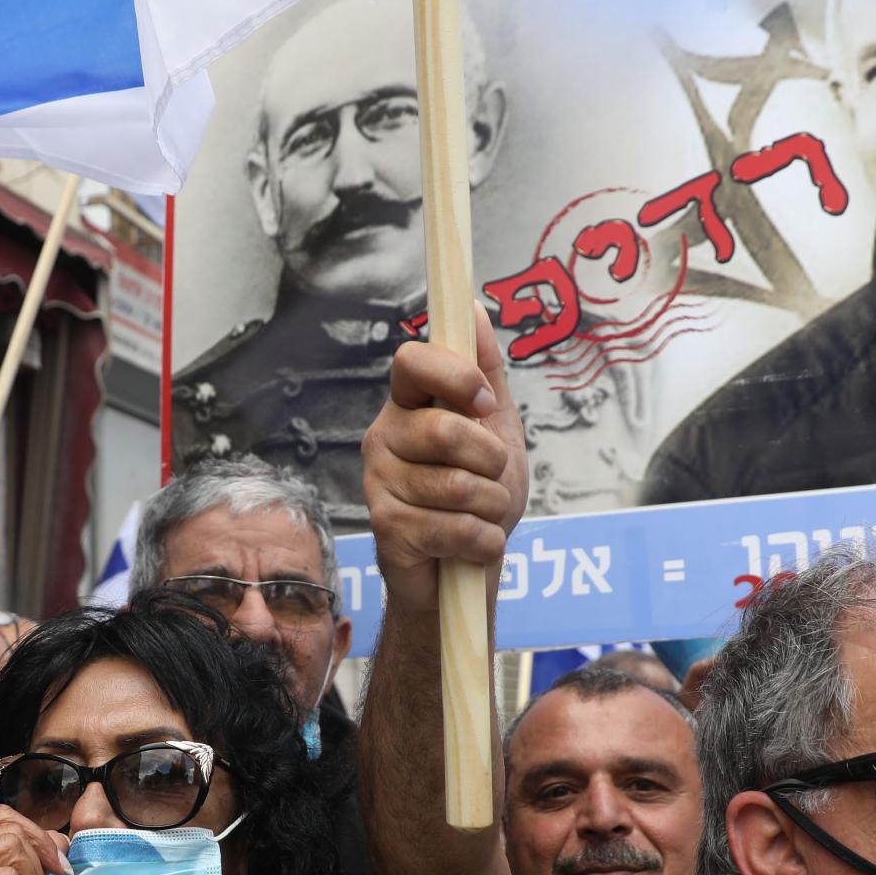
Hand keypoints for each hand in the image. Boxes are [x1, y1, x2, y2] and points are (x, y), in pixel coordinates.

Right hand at [362, 312, 526, 602]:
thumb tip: (471, 310)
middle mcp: (384, 437)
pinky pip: (452, 527)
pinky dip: (482, 541)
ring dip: (491, 507)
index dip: (455, 377)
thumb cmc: (480, 496)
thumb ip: (485, 373)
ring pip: (456, 486)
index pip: (412, 361)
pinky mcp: (386, 528)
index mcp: (409, 405)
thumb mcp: (496, 428)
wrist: (469, 565)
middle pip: (444, 430)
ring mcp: (379, 483)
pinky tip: (474, 544)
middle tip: (493, 478)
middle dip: (491, 461)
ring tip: (483, 515)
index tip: (484, 404)